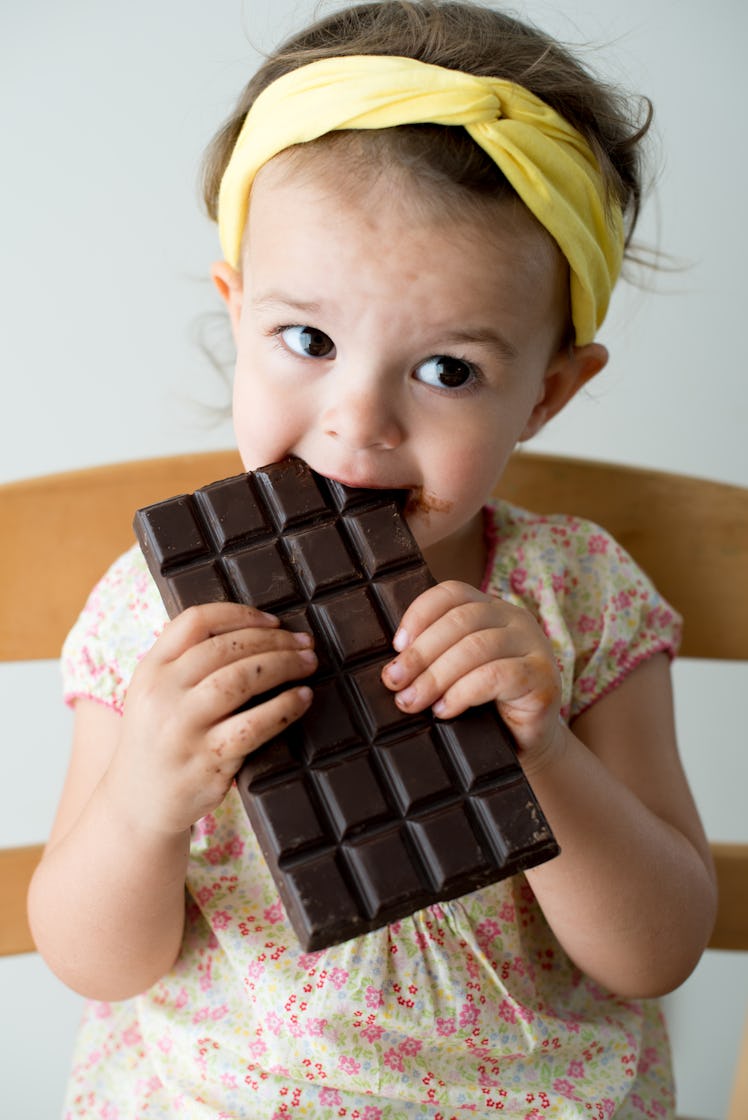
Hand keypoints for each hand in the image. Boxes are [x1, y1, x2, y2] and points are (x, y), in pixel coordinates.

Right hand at [104, 602, 315, 835]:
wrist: (138, 802)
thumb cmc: (160, 739)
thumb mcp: (156, 693)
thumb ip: (187, 661)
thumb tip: (251, 629)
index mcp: (151, 669)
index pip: (195, 621)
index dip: (240, 614)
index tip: (274, 621)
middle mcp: (163, 694)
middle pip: (225, 648)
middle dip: (274, 640)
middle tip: (305, 643)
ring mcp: (183, 729)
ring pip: (241, 680)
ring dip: (283, 666)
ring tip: (308, 664)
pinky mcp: (207, 761)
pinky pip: (253, 726)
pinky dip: (284, 708)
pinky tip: (302, 698)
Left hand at [380, 580, 562, 757]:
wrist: (526, 744)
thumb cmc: (484, 707)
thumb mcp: (457, 673)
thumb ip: (435, 656)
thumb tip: (393, 664)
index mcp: (491, 609)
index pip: (452, 593)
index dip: (419, 614)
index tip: (396, 646)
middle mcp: (515, 619)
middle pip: (460, 620)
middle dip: (420, 653)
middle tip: (395, 681)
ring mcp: (534, 645)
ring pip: (475, 648)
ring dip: (435, 676)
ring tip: (412, 701)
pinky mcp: (541, 677)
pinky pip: (495, 676)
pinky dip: (462, 693)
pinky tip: (444, 710)